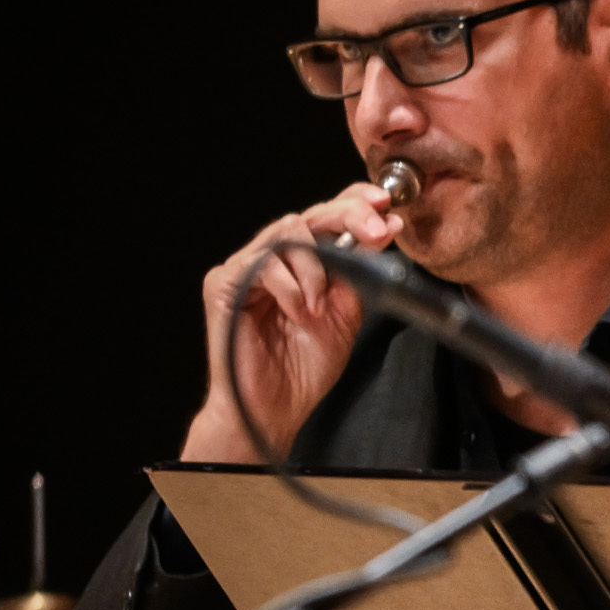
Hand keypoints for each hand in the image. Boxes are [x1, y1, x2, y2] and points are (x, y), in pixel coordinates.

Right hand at [183, 176, 409, 463]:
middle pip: (308, 214)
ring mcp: (245, 268)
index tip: (386, 205)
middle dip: (347, 216)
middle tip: (374, 230)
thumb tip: (383, 231)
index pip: (325, 216)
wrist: (274, 407)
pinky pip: (263, 264)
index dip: (354, 202)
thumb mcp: (346, 312)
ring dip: (316, 267)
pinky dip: (291, 287)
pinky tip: (298, 312)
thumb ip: (358, 273)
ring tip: (319, 303)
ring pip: (287, 233)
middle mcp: (271, 259)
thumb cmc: (304, 367)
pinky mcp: (224, 284)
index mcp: (302, 263)